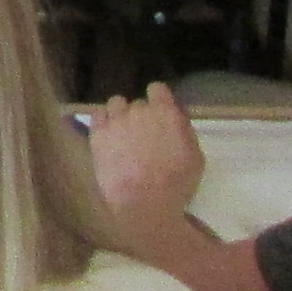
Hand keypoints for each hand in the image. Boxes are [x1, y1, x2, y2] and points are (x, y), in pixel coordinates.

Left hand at [94, 83, 206, 227]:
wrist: (145, 201)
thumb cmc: (177, 182)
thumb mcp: (195, 156)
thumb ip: (183, 131)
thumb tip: (175, 119)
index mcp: (166, 114)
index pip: (158, 89)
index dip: (159, 99)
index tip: (160, 111)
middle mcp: (139, 111)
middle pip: (139, 103)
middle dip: (143, 115)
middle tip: (146, 135)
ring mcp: (115, 120)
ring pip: (116, 104)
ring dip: (121, 114)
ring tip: (124, 133)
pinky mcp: (97, 133)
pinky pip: (98, 115)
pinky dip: (103, 121)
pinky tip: (109, 135)